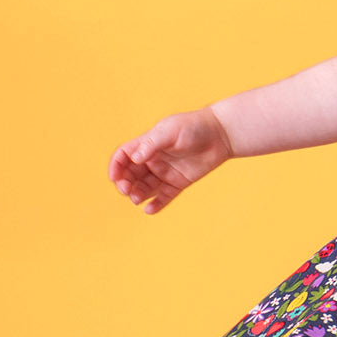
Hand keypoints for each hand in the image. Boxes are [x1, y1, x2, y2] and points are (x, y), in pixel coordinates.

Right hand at [109, 107, 233, 215]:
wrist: (221, 134)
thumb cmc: (194, 126)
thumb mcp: (169, 131)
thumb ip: (152, 144)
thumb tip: (135, 158)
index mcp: (147, 145)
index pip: (124, 156)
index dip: (116, 166)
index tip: (114, 177)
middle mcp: (153, 160)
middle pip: (131, 174)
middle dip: (125, 183)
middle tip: (126, 190)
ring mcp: (166, 172)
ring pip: (145, 187)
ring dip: (138, 194)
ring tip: (137, 199)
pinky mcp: (179, 182)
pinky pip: (164, 196)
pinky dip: (156, 204)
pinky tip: (149, 210)